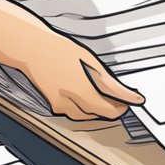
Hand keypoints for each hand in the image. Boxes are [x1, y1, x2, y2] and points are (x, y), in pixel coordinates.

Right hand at [0, 13, 143, 120]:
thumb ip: (107, 81)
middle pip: (99, 113)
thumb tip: (126, 93)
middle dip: (111, 108)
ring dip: (96, 110)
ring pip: (84, 115)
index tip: (133, 102)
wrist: (31, 48)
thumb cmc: (58, 49)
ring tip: (104, 99)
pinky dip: (81, 107)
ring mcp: (60, 104)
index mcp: (85, 90)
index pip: (111, 108)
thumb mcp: (88, 61)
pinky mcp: (52, 103)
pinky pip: (71, 111)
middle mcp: (72, 101)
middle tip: (120, 102)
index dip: (124, 106)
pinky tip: (84, 96)